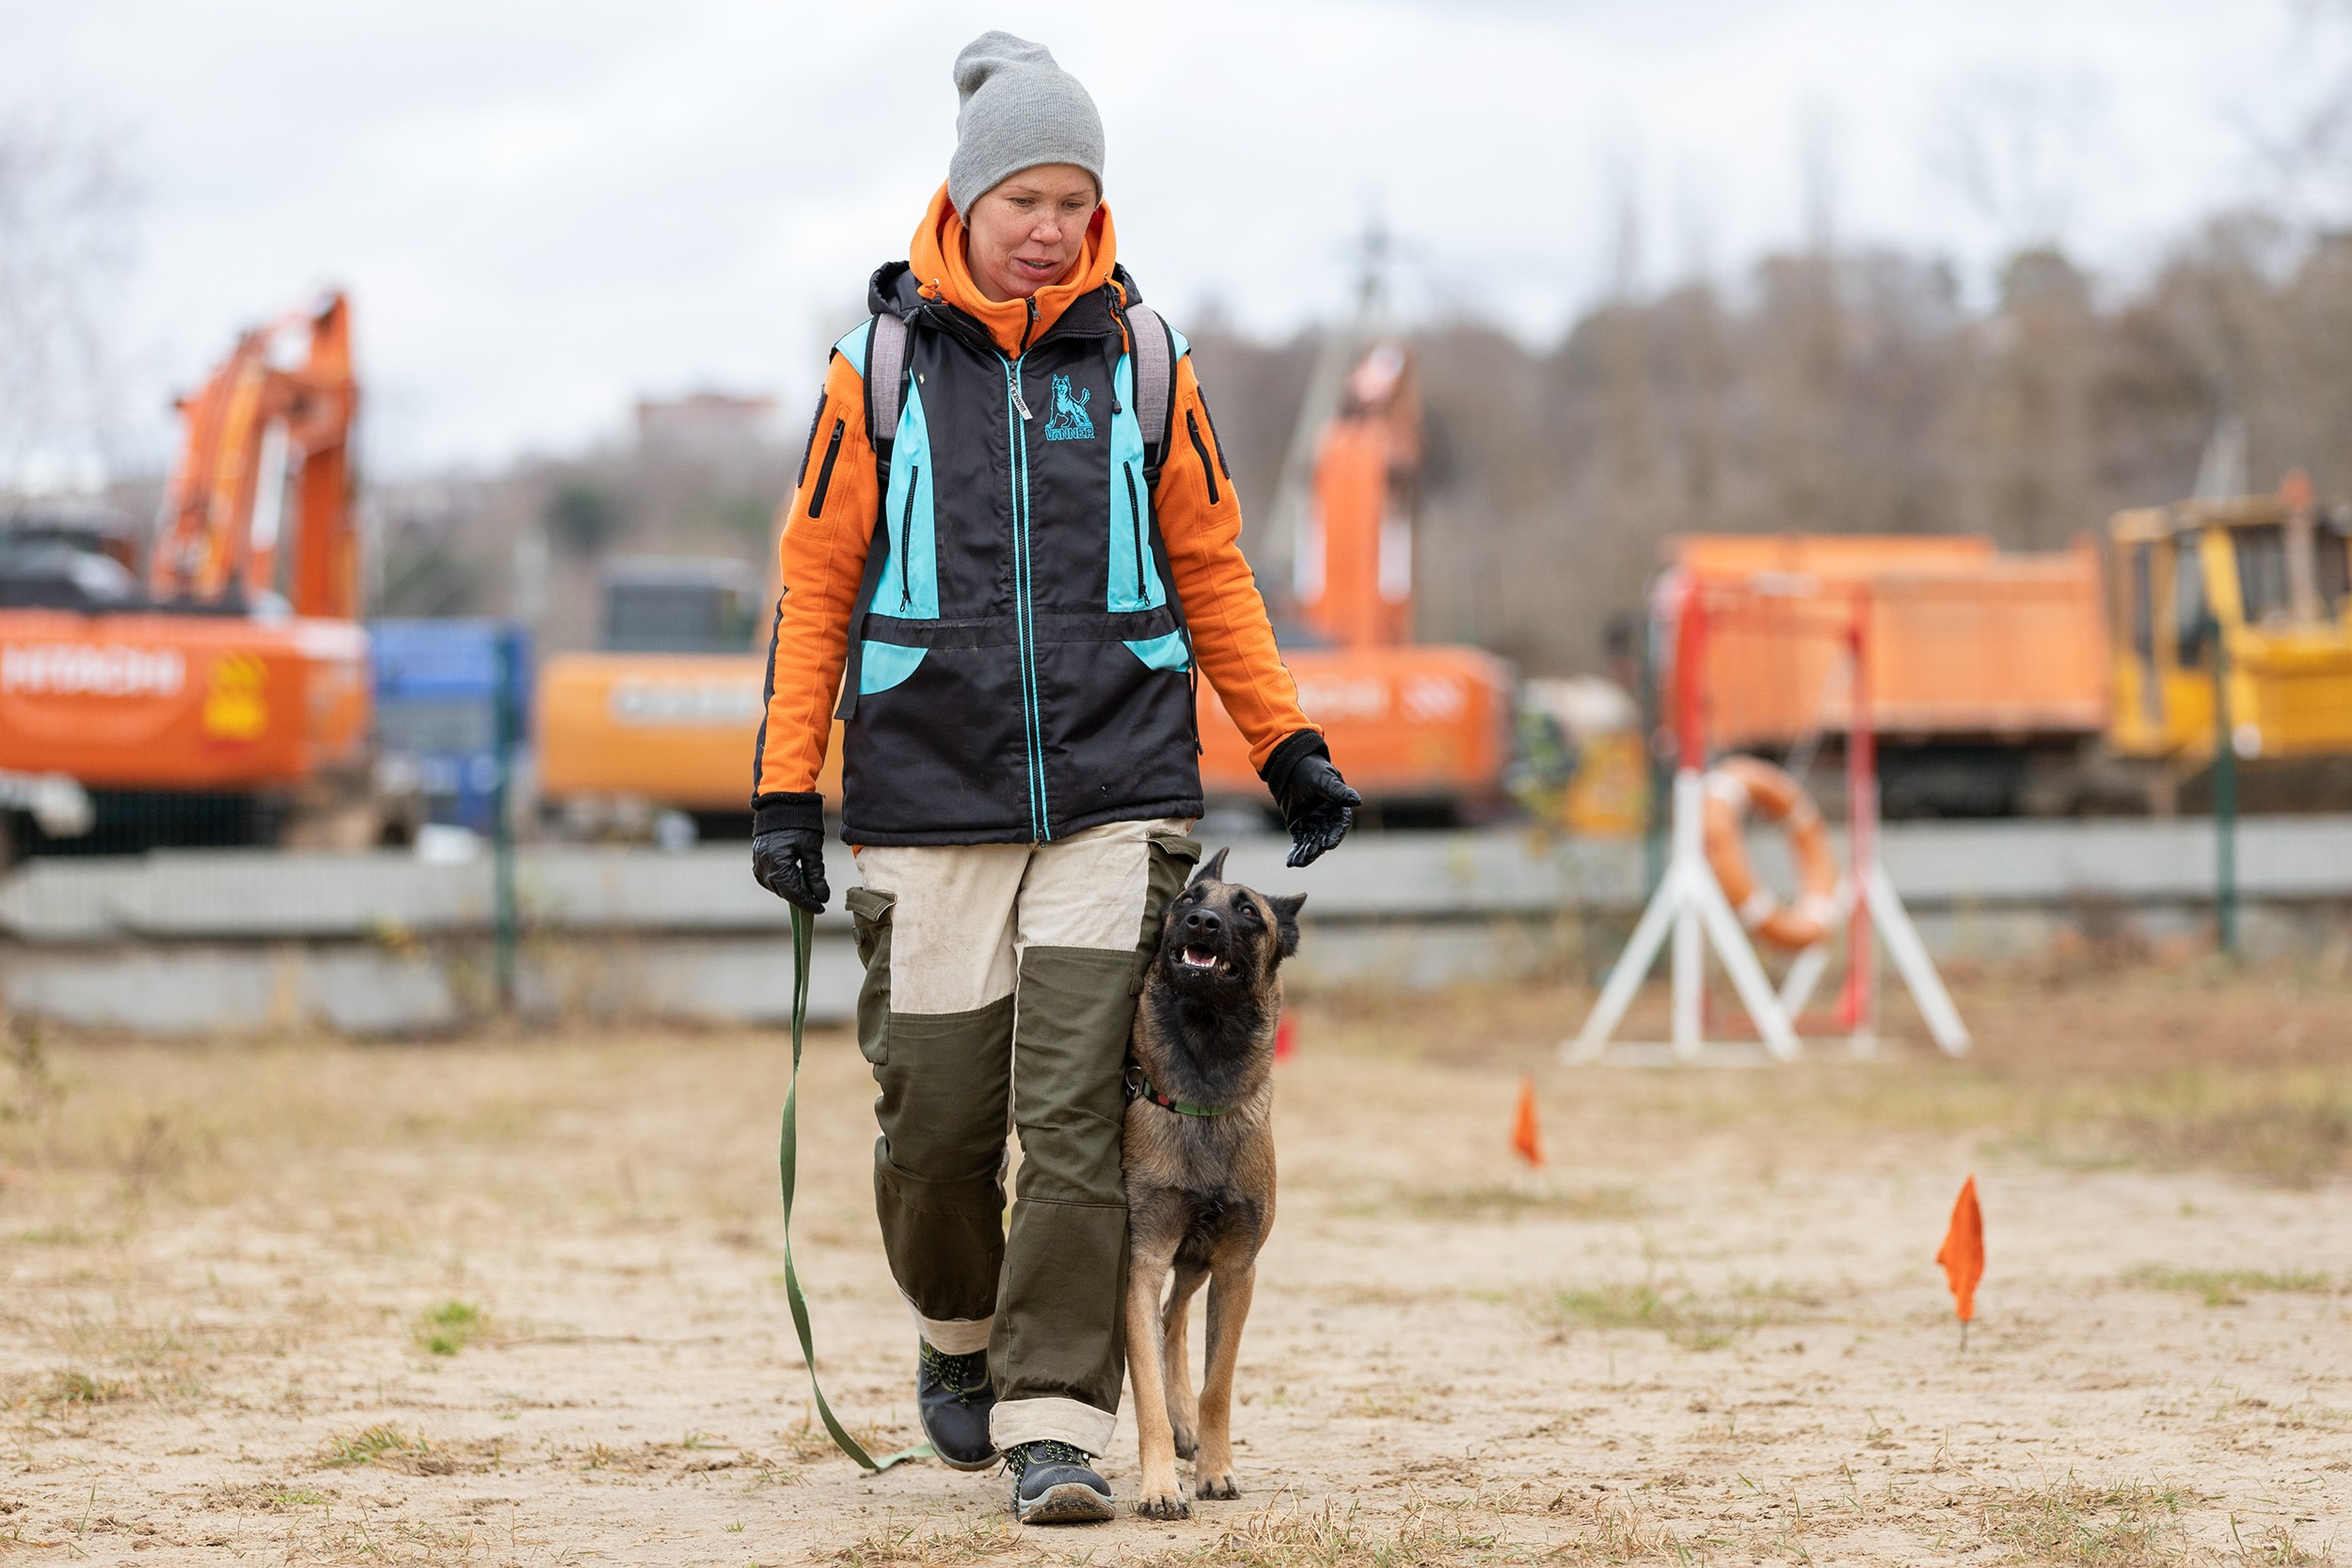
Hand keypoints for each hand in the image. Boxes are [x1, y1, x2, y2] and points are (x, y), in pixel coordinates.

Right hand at [752, 827, 830, 911]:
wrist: (782, 806)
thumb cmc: (799, 825)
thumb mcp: (812, 849)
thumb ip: (816, 875)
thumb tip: (823, 897)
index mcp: (778, 865)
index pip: (793, 894)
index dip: (808, 904)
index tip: (821, 908)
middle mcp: (765, 868)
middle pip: (784, 893)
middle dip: (801, 898)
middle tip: (818, 900)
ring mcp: (758, 864)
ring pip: (776, 887)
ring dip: (791, 890)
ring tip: (808, 889)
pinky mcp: (757, 860)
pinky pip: (768, 879)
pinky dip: (781, 882)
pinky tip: (793, 879)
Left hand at [1264, 733, 1359, 868]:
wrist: (1291, 766)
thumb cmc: (1312, 769)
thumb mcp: (1325, 779)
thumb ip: (1339, 791)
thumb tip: (1357, 801)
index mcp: (1339, 808)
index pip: (1339, 825)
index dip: (1335, 835)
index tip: (1329, 845)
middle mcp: (1329, 819)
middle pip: (1325, 837)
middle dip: (1317, 848)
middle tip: (1310, 856)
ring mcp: (1315, 824)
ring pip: (1312, 843)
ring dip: (1306, 853)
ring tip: (1298, 863)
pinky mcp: (1301, 827)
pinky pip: (1300, 842)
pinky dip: (1296, 852)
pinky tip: (1290, 862)